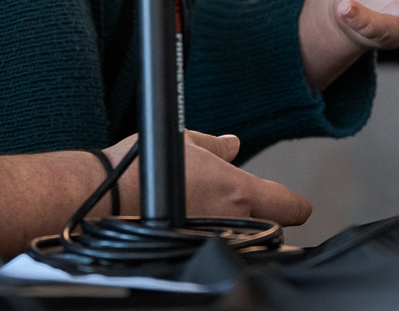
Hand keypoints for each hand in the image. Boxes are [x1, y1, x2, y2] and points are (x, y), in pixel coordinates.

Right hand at [0, 131, 309, 256]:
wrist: (104, 201)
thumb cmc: (141, 170)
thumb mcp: (184, 142)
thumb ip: (216, 145)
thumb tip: (233, 145)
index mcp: (240, 192)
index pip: (293, 207)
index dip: (294, 203)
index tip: (291, 202)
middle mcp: (233, 224)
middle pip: (272, 230)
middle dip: (261, 219)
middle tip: (238, 206)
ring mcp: (216, 246)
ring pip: (244, 242)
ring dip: (233, 231)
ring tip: (206, 216)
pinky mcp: (194, 257)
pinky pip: (217, 250)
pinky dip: (210, 242)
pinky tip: (190, 230)